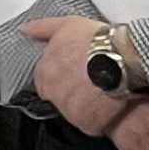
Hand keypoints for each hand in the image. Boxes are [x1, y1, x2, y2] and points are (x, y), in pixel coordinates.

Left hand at [31, 17, 126, 137]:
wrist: (122, 62)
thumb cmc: (97, 42)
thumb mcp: (69, 25)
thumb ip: (43, 28)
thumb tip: (26, 29)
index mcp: (44, 72)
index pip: (48, 79)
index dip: (67, 74)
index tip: (81, 70)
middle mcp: (51, 93)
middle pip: (60, 96)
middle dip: (76, 90)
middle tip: (95, 81)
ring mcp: (68, 111)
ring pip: (75, 110)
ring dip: (88, 104)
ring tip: (107, 92)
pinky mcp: (86, 123)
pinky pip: (91, 123)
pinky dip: (99, 117)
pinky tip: (112, 105)